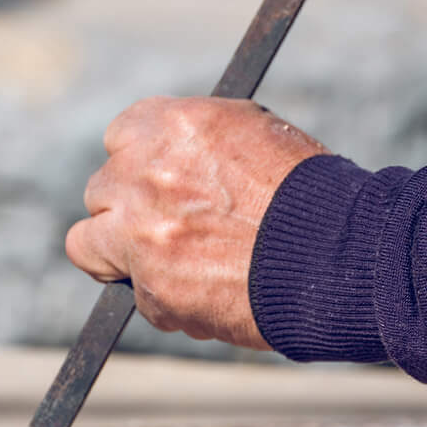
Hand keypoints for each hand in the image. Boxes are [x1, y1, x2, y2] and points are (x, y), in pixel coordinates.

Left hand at [65, 98, 326, 348]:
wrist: (339, 253)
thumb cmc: (309, 192)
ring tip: (167, 264)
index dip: (137, 163)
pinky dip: (167, 300)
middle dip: (127, 209)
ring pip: (88, 244)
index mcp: (170, 125)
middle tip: (163, 227)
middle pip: (100, 191)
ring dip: (118, 254)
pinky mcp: (152, 289)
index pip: (120, 137)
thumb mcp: (255, 133)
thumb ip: (196, 143)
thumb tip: (165, 158)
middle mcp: (144, 173)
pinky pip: (138, 296)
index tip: (151, 181)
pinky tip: (213, 293)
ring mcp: (141, 233)